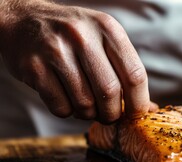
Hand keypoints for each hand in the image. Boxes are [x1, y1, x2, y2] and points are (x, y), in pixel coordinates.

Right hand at [0, 0, 151, 122]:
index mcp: (108, 28)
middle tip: (109, 115)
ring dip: (88, 113)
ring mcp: (55, 50)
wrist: (25, 20)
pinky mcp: (34, 67)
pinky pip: (61, 107)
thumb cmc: (74, 36)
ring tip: (85, 105)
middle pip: (110, 92)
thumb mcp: (103, 40)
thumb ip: (126, 71)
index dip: (139, 102)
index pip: (134, 75)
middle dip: (112, 114)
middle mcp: (82, 36)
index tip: (136, 114)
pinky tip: (66, 99)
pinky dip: (67, 112)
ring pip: (85, 103)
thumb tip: (150, 109)